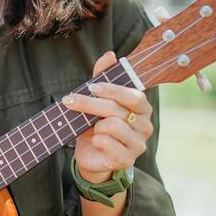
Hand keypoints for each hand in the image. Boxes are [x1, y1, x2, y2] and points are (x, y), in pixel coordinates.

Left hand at [62, 50, 153, 182]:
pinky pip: (107, 143)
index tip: (91, 86)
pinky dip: (96, 139)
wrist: (92, 155)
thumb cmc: (97, 125)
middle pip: (116, 109)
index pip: (133, 95)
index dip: (112, 90)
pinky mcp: (127, 159)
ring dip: (95, 126)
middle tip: (69, 101)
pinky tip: (96, 141)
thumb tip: (110, 55)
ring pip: (112, 126)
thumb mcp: (98, 100)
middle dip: (89, 104)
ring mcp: (138, 144)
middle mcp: (145, 126)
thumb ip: (103, 77)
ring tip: (93, 128)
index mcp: (142, 109)